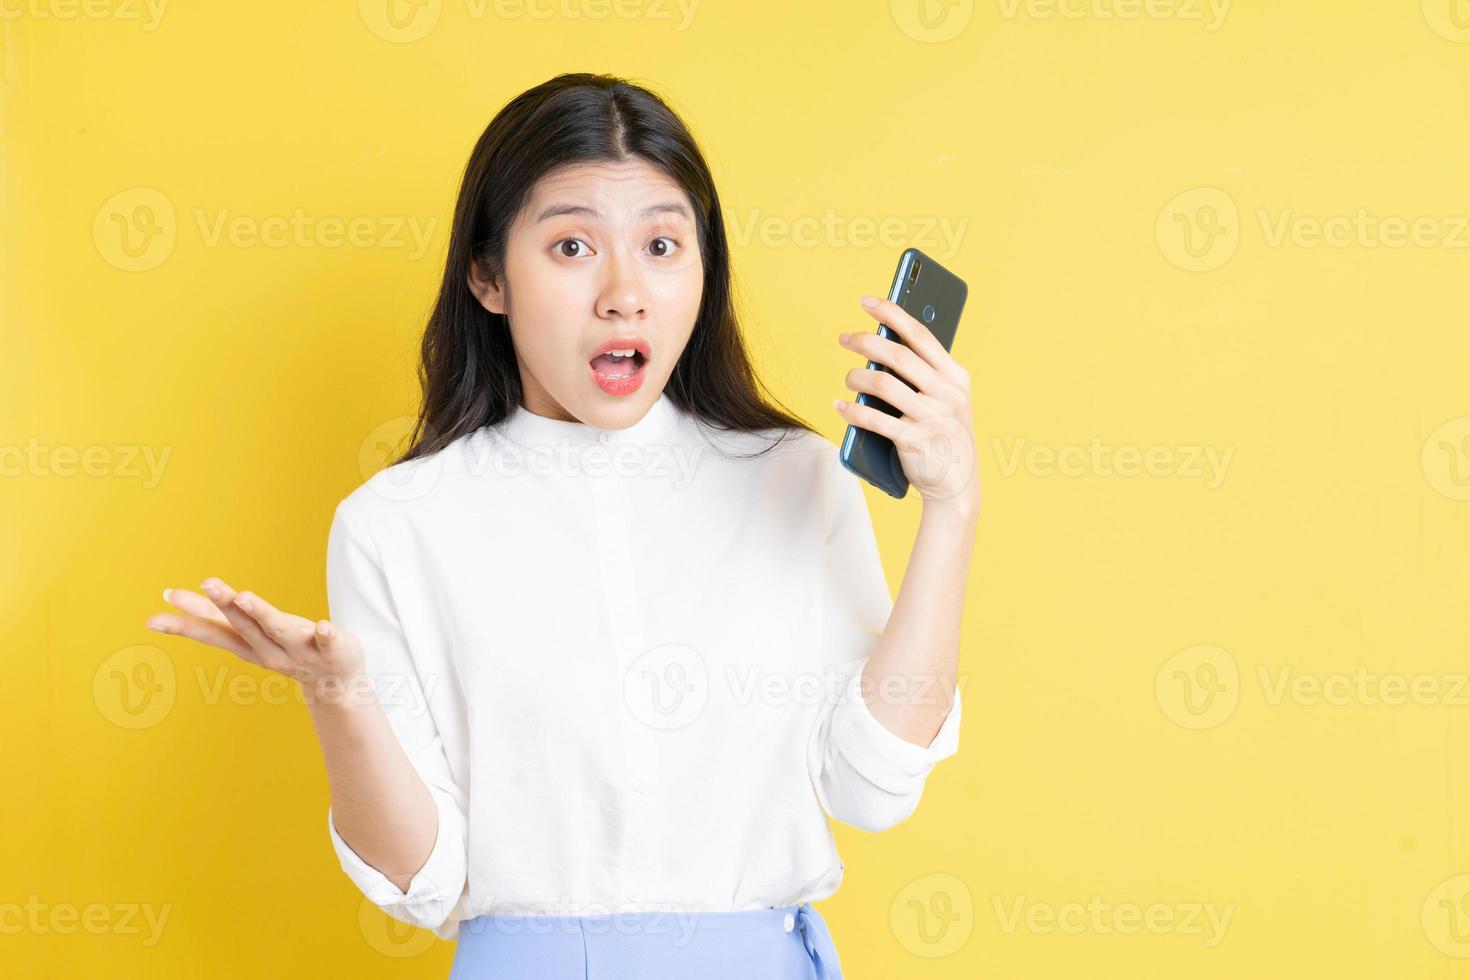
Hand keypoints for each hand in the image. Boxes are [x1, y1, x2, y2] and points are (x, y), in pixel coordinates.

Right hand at [145, 577, 365, 700]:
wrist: (335, 685)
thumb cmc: (284, 648)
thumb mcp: (247, 633)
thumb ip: (214, 615)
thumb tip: (168, 594)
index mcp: (248, 645)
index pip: (214, 632)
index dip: (188, 621)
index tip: (161, 607)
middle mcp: (270, 650)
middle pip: (244, 625)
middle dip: (225, 605)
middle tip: (208, 583)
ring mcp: (302, 651)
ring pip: (279, 629)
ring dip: (262, 613)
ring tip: (245, 596)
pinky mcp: (333, 649)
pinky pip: (328, 642)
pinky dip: (325, 635)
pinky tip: (323, 626)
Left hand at [836, 294, 979, 516]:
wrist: (957, 487)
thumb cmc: (944, 437)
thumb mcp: (946, 401)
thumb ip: (925, 375)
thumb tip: (882, 346)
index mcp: (957, 377)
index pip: (921, 335)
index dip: (892, 314)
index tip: (868, 302)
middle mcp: (948, 394)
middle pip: (897, 355)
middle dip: (864, 342)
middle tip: (844, 339)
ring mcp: (932, 418)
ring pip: (881, 384)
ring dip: (856, 378)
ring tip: (848, 379)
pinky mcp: (914, 441)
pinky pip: (873, 419)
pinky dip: (851, 411)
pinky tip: (840, 407)